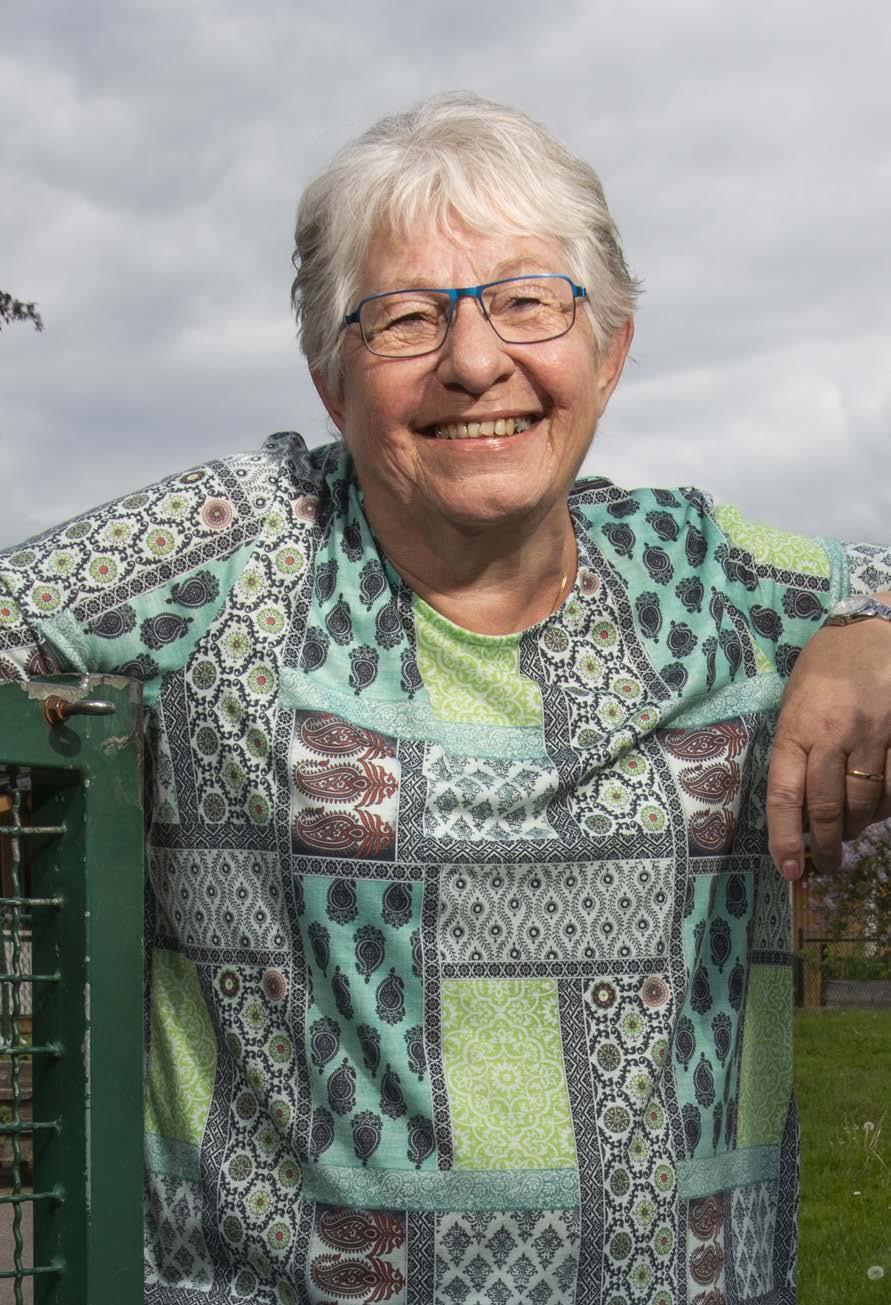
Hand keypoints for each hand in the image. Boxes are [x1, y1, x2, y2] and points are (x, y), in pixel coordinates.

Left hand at [767, 599, 890, 878]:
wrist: (872, 628)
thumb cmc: (825, 667)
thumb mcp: (795, 703)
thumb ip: (796, 750)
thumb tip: (799, 807)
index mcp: (796, 726)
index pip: (784, 794)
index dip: (784, 837)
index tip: (787, 869)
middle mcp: (834, 734)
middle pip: (828, 807)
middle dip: (825, 845)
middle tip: (824, 864)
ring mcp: (874, 735)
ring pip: (867, 804)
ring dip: (857, 828)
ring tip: (849, 834)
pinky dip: (886, 807)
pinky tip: (878, 809)